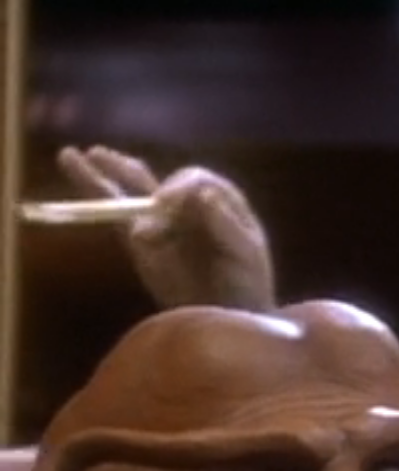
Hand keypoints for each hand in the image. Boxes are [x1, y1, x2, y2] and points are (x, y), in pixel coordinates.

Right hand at [57, 145, 276, 312]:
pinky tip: (78, 168)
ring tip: (79, 154)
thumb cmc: (248, 284)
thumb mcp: (247, 254)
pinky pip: (116, 216)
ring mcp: (163, 222)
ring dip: (106, 172)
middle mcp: (189, 205)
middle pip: (158, 180)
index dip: (178, 189)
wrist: (231, 316)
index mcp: (221, 201)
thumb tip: (203, 195)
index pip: (196, 182)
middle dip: (132, 171)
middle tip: (108, 167)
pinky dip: (97, 194)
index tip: (164, 205)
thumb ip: (227, 226)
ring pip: (132, 191)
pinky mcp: (141, 243)